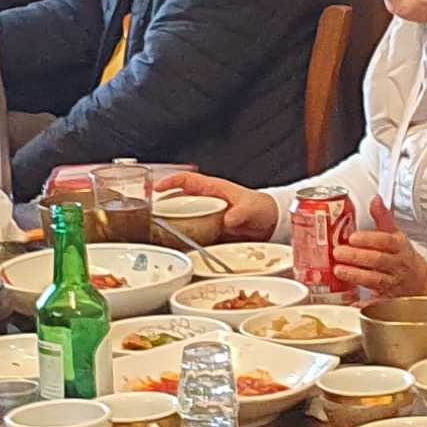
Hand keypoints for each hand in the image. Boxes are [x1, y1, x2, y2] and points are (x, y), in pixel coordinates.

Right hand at [145, 171, 273, 237]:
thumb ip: (239, 213)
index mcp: (213, 188)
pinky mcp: (212, 232)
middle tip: (154, 216)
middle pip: (179, 201)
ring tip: (161, 233)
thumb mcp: (251, 207)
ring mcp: (208, 217)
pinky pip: (195, 234)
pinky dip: (187, 239)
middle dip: (164, 207)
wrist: (272, 222)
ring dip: (173, 224)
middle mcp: (207, 201)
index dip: (170, 182)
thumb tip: (228, 220)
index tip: (156, 189)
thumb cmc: (262, 207)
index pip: (186, 180)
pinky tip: (181, 246)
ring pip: (184, 218)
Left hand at [326, 221, 426, 302]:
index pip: (386, 241)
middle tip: (338, 252)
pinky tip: (351, 303)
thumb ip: (383, 218)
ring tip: (339, 271)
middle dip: (358, 257)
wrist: (422, 282)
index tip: (353, 237)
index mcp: (399, 247)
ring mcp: (393, 283)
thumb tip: (375, 199)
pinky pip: (377, 303)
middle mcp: (397, 265)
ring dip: (357, 276)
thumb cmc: (403, 256)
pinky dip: (364, 305)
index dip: (370, 239)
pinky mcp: (388, 300)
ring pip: (375, 280)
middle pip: (378, 260)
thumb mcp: (397, 235)